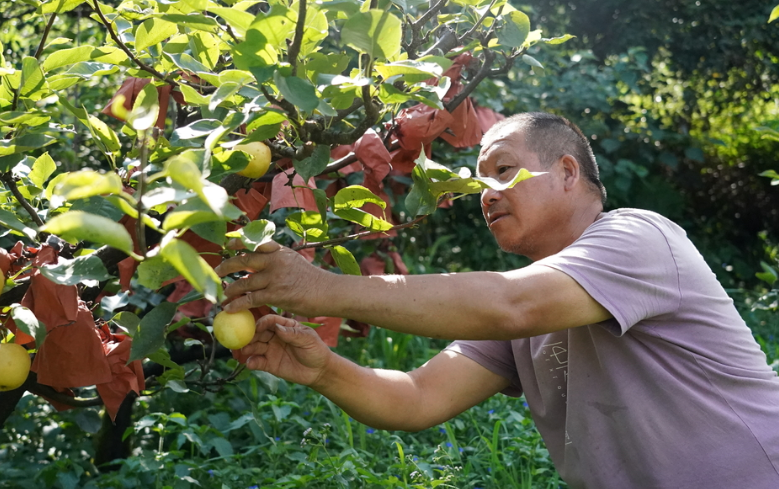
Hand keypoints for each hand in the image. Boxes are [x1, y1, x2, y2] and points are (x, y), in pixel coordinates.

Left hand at [215, 241, 331, 315]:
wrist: (328, 292)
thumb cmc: (313, 280)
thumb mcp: (294, 262)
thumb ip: (277, 260)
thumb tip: (259, 264)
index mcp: (280, 251)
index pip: (255, 242)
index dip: (239, 242)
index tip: (227, 245)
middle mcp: (275, 261)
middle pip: (244, 260)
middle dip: (226, 266)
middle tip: (217, 271)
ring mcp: (275, 277)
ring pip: (244, 282)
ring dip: (230, 289)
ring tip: (222, 294)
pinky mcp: (275, 294)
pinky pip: (250, 299)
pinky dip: (237, 304)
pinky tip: (229, 308)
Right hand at [234, 314, 331, 387]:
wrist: (319, 371)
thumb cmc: (316, 350)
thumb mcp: (308, 339)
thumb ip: (293, 334)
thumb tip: (277, 328)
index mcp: (284, 326)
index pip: (270, 320)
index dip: (262, 322)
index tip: (257, 326)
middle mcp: (274, 336)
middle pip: (258, 332)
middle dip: (249, 334)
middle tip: (240, 337)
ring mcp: (270, 349)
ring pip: (255, 346)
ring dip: (247, 347)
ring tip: (243, 350)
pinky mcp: (269, 364)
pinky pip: (257, 362)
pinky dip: (252, 362)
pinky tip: (250, 363)